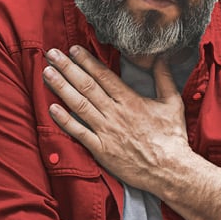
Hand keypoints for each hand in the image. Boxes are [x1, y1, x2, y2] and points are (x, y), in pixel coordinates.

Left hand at [42, 46, 191, 191]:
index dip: (86, 61)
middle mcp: (115, 113)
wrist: (171, 170)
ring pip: (79, 105)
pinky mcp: (101, 150)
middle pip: (86, 86)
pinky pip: (79, 133)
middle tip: (51, 54)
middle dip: (67, 68)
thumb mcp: (173, 102)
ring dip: (61, 88)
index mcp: (130, 100)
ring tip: (47, 73)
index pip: (103, 76)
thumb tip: (160, 57)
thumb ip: (164, 78)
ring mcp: (106, 131)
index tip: (73, 49)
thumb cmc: (173, 138)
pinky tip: (51, 108)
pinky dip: (64, 120)